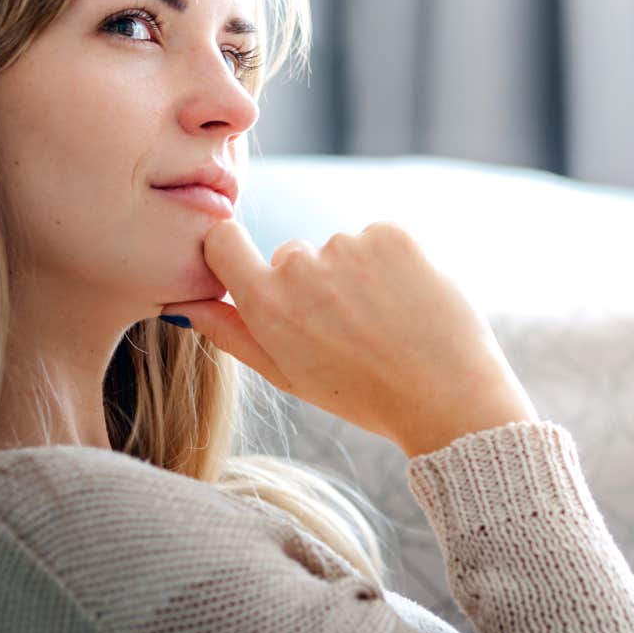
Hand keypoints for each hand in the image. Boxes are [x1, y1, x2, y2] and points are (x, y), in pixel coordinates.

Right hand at [159, 219, 537, 456]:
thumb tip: (185, 303)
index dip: (232, 251)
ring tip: (385, 324)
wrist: (447, 398)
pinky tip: (407, 303)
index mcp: (267, 305)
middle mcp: (301, 268)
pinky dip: (391, 264)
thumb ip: (232, 334)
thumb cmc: (363, 394)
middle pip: (290, 256)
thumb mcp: (288, 374)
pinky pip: (378, 239)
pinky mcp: (392, 234)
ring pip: (339, 250)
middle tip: (349, 332)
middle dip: (312, 285)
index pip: (222, 242)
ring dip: (356, 276)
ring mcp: (348, 246)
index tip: (250, 267)